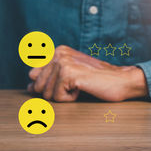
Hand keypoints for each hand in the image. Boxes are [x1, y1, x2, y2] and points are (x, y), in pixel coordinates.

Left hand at [27, 45, 147, 101]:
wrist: (121, 81)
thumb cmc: (97, 80)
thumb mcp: (70, 76)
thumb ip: (49, 78)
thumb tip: (29, 87)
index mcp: (57, 51)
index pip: (34, 75)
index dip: (46, 86)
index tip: (66, 84)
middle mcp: (57, 54)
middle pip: (38, 86)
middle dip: (54, 92)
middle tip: (74, 86)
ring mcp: (62, 62)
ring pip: (46, 94)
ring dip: (63, 96)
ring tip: (79, 87)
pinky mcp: (69, 73)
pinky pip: (58, 98)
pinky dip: (70, 99)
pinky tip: (82, 89)